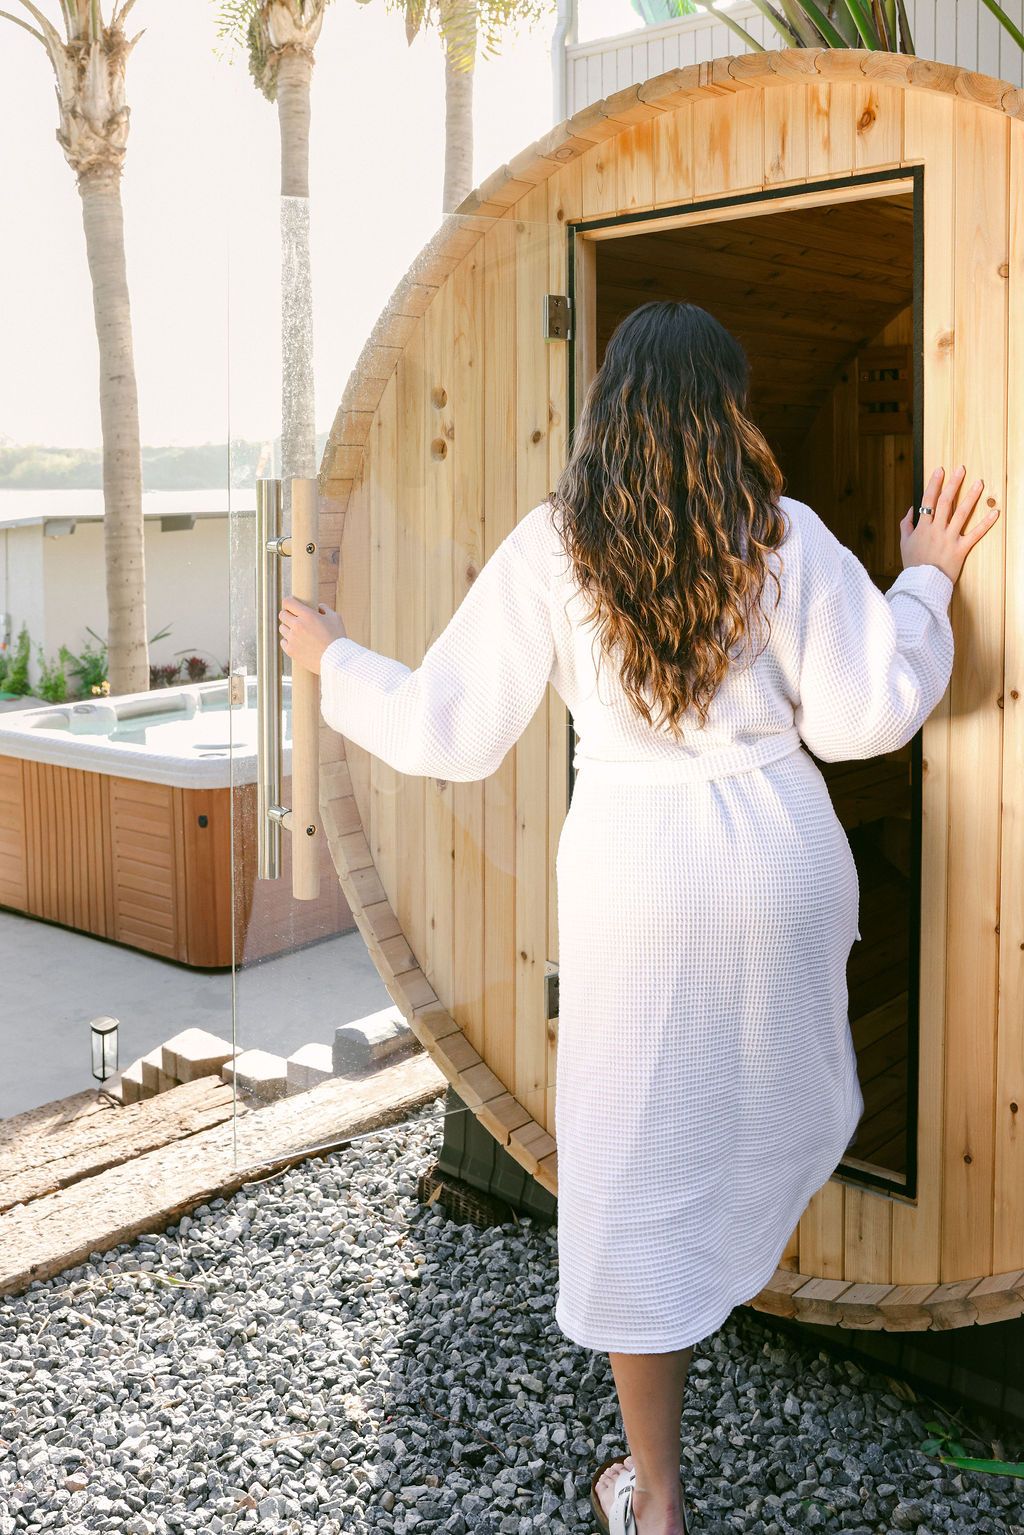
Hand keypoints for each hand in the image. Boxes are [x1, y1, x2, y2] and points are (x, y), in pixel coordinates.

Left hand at [279, 595, 346, 674]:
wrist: (337, 660)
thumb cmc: (337, 638)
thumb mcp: (335, 618)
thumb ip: (325, 609)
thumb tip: (318, 607)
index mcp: (307, 615)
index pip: (288, 602)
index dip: (289, 603)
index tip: (292, 606)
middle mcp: (297, 625)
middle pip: (282, 615)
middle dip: (288, 615)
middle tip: (295, 619)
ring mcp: (293, 639)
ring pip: (282, 628)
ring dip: (288, 628)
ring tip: (298, 632)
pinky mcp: (291, 651)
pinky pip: (283, 642)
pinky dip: (288, 641)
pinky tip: (297, 642)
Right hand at [900, 466, 999, 583]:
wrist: (921, 584)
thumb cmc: (913, 564)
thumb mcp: (904, 543)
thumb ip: (906, 525)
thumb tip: (910, 510)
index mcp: (922, 528)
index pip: (928, 501)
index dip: (933, 484)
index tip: (939, 471)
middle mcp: (936, 530)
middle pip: (946, 502)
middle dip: (953, 484)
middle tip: (961, 469)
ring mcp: (949, 539)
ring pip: (961, 514)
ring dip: (971, 497)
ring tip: (979, 483)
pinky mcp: (960, 549)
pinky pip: (975, 534)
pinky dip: (986, 523)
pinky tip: (995, 512)